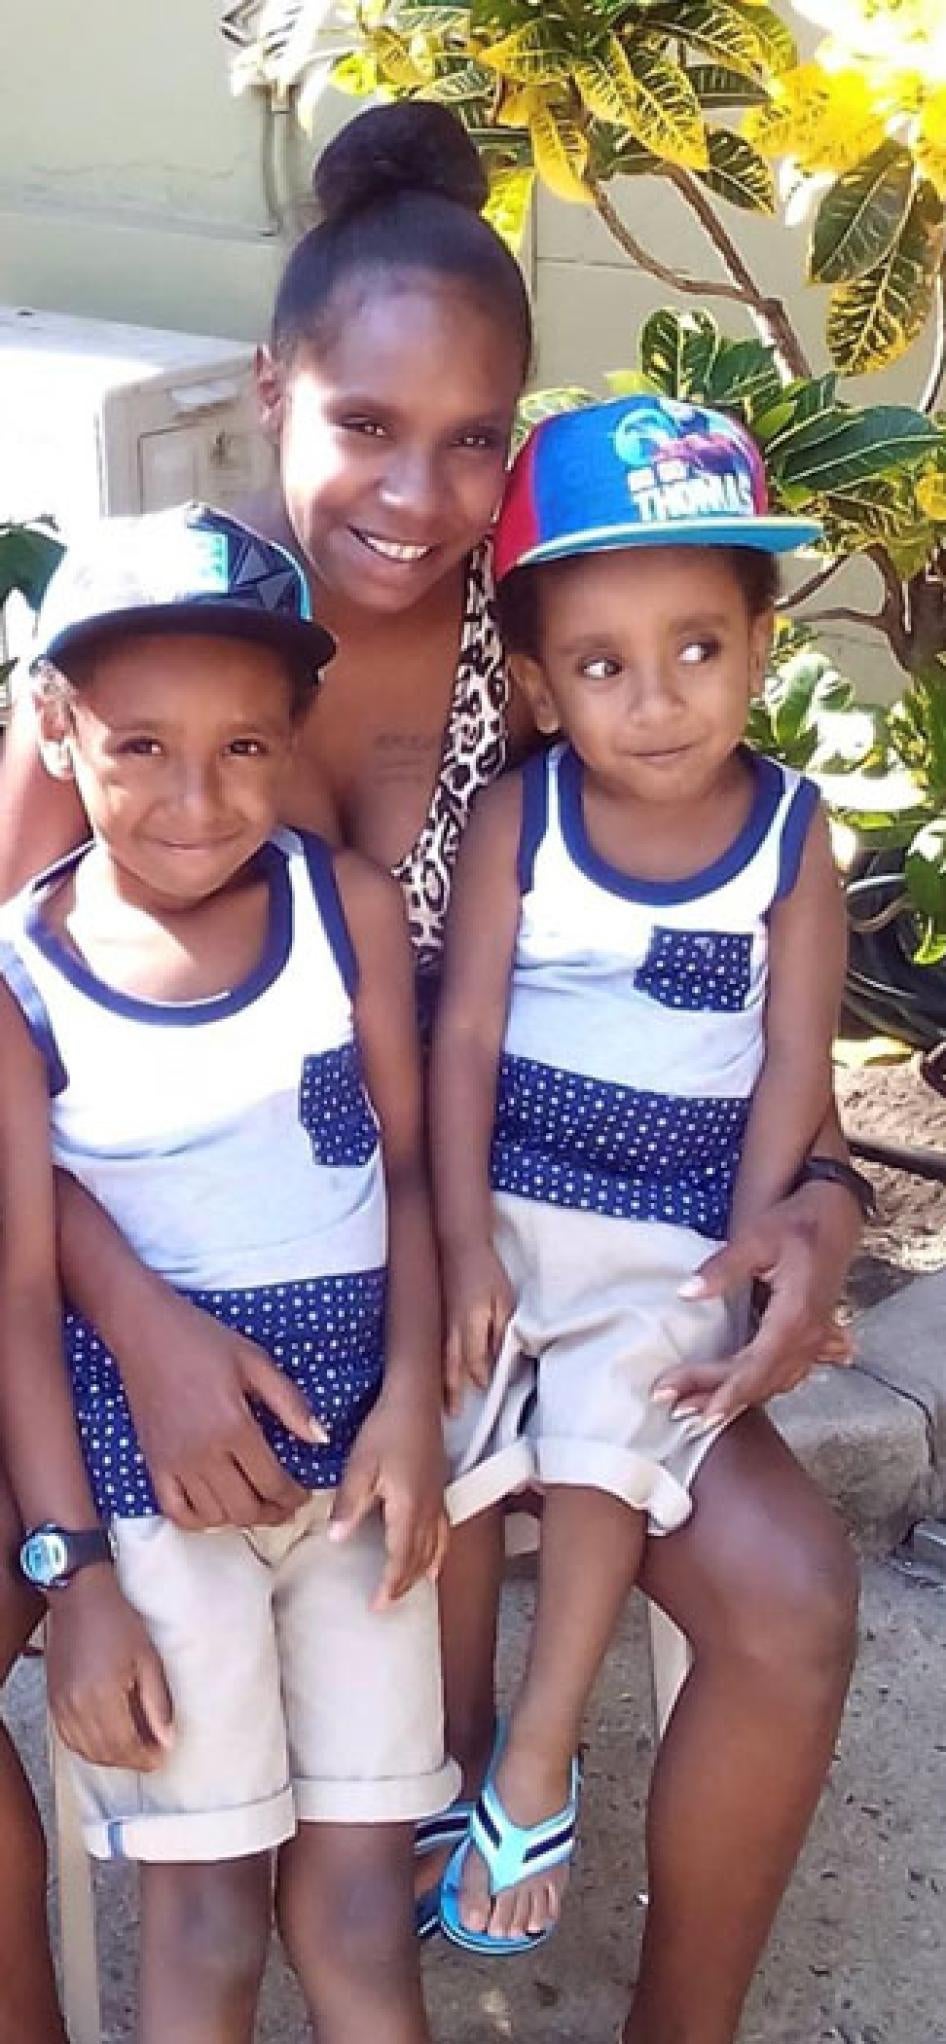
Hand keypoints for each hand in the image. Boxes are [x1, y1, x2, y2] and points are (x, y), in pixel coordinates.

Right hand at [46, 1567, 173, 1770]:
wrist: (81, 1595)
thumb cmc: (116, 1619)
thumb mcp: (148, 1658)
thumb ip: (157, 1702)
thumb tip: (167, 1738)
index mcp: (103, 1696)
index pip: (125, 1746)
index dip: (146, 1757)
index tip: (162, 1758)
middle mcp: (77, 1706)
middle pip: (104, 1753)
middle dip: (130, 1760)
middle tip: (151, 1755)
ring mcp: (61, 1705)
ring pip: (85, 1750)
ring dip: (110, 1757)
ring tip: (132, 1749)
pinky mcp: (53, 1700)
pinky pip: (69, 1738)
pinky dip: (88, 1747)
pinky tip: (105, 1740)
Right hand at [121, 1288, 327, 1530]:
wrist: (144, 1331)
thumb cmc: (202, 1340)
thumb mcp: (255, 1361)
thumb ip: (290, 1403)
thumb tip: (321, 1439)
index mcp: (234, 1426)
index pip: (272, 1482)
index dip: (293, 1497)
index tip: (304, 1495)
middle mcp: (203, 1453)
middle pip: (244, 1508)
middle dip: (272, 1514)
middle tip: (286, 1507)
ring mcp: (174, 1463)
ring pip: (213, 1515)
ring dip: (240, 1520)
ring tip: (256, 1507)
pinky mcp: (153, 1464)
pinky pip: (175, 1512)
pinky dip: (198, 1521)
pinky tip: (215, 1511)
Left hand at [329, 1393, 447, 1609]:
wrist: (415, 1400)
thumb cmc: (386, 1429)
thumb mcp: (360, 1466)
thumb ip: (349, 1505)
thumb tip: (337, 1539)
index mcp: (409, 1508)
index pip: (400, 1559)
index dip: (389, 1585)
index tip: (376, 1605)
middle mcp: (429, 1510)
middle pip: (420, 1559)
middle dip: (403, 1585)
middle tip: (386, 1604)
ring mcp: (437, 1500)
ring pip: (435, 1549)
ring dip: (421, 1573)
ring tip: (408, 1591)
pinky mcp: (439, 1490)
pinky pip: (444, 1533)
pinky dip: (438, 1554)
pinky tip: (434, 1561)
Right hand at [442, 1242, 515, 1415]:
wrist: (459, 1246)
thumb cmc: (486, 1272)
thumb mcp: (504, 1301)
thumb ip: (500, 1333)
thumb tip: (497, 1359)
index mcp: (471, 1328)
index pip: (475, 1364)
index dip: (480, 1378)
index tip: (485, 1388)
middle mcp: (451, 1331)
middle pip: (451, 1369)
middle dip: (452, 1392)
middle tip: (452, 1413)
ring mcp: (440, 1324)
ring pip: (439, 1360)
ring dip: (441, 1382)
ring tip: (440, 1401)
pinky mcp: (435, 1316)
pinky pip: (434, 1347)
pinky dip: (434, 1362)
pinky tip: (433, 1370)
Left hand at [652, 1188, 855, 1427]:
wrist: (835, 1215)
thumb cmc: (796, 1223)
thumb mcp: (756, 1238)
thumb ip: (722, 1268)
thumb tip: (687, 1293)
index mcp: (796, 1316)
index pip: (754, 1366)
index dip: (723, 1390)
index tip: (692, 1406)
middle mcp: (809, 1336)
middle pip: (760, 1381)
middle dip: (717, 1398)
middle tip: (675, 1407)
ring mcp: (815, 1339)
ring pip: (774, 1382)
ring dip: (737, 1397)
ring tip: (697, 1407)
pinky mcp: (814, 1336)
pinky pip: (786, 1373)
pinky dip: (759, 1387)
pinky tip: (739, 1395)